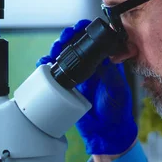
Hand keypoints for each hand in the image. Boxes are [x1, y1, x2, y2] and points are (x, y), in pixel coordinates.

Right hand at [37, 19, 137, 155]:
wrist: (106, 133)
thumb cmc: (116, 111)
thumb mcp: (116, 89)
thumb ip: (109, 74)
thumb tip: (101, 58)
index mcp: (105, 64)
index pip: (94, 42)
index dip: (85, 32)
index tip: (79, 29)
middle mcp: (91, 67)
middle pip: (75, 46)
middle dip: (67, 38)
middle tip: (63, 39)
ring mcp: (78, 77)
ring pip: (63, 57)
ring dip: (56, 50)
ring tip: (54, 50)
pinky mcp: (66, 87)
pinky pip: (55, 73)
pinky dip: (47, 66)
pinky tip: (44, 63)